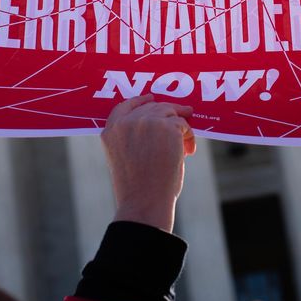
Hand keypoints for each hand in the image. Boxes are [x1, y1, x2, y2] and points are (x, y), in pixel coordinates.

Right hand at [101, 95, 194, 231]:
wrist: (145, 202)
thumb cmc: (138, 189)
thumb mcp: (126, 158)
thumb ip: (134, 137)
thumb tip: (162, 122)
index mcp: (111, 131)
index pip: (124, 106)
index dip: (140, 100)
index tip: (152, 97)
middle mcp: (126, 123)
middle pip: (152, 106)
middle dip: (170, 112)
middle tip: (186, 117)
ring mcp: (146, 122)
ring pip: (170, 112)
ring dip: (181, 127)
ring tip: (185, 146)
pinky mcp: (166, 126)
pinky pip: (183, 124)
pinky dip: (189, 137)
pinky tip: (187, 152)